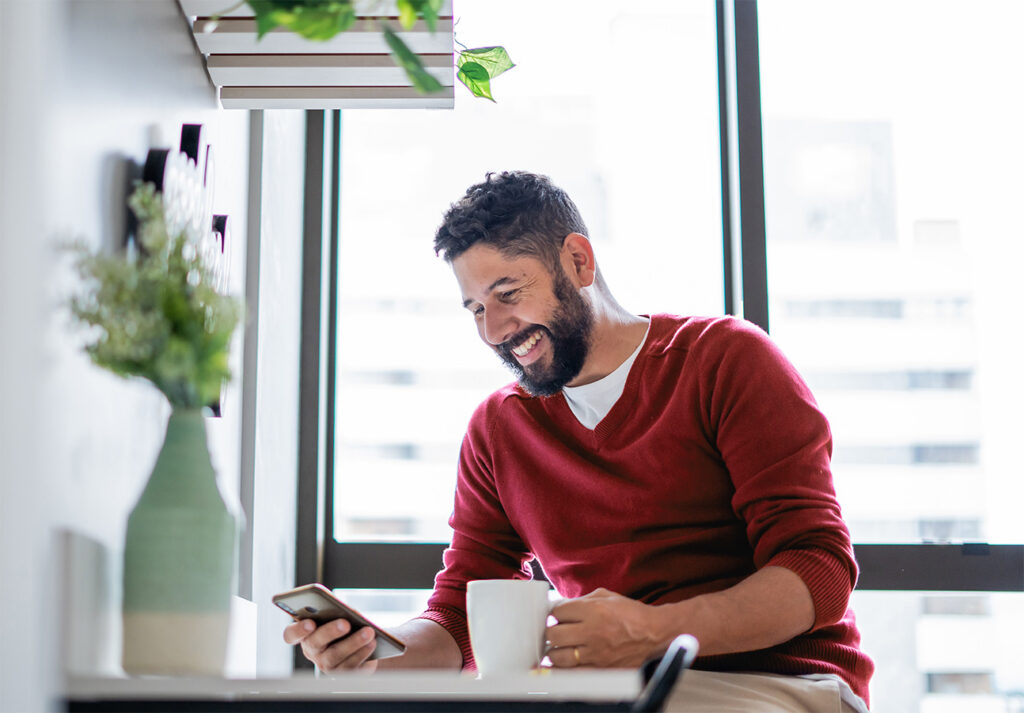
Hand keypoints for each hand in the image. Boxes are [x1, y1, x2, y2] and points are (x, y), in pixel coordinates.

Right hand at [283, 618, 379, 672]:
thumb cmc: (344, 623)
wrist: (362, 643)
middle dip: (330, 632)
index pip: (291, 634)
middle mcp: (313, 651)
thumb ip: (336, 610)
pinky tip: (372, 643)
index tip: (310, 622)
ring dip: (353, 643)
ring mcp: (327, 665)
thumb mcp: (338, 614)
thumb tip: (345, 610)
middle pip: (316, 643)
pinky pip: (352, 666)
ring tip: (368, 631)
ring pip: (336, 656)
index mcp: (305, 633)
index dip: (298, 629)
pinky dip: (363, 653)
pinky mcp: (345, 673)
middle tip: (345, 623)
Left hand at [546, 588, 669, 667]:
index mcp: (593, 610)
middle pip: (553, 635)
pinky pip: (572, 674)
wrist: (653, 634)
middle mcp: (593, 632)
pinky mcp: (601, 670)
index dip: (554, 614)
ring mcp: (596, 653)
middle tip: (556, 632)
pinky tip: (566, 662)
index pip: (557, 613)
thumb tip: (559, 608)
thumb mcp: (606, 596)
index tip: (557, 617)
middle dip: (551, 632)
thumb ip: (581, 601)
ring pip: (559, 657)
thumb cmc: (630, 614)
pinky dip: (565, 669)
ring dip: (555, 652)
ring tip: (560, 648)